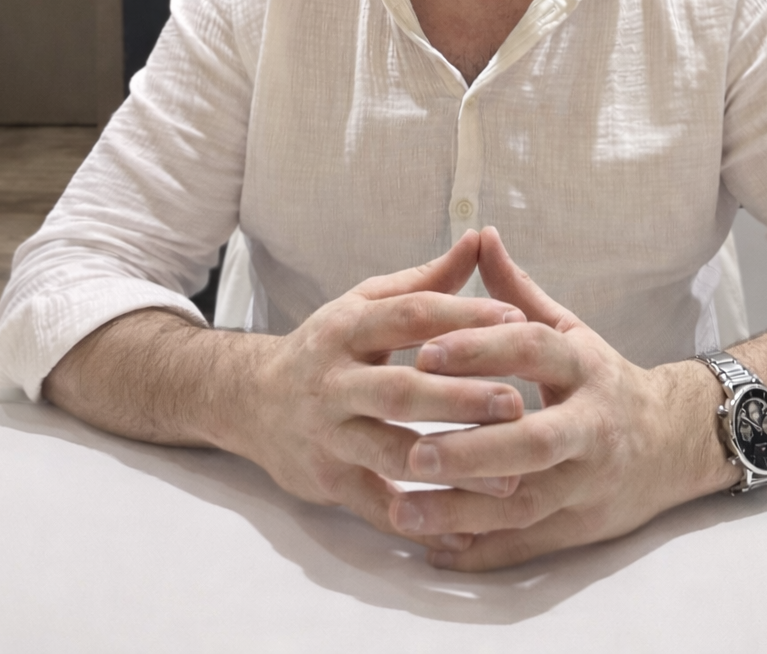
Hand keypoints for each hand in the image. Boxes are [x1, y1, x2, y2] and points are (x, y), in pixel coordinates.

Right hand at [234, 230, 528, 547]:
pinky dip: (418, 519)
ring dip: (449, 465)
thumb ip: (426, 281)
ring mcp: (327, 434)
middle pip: (400, 389)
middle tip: (516, 404)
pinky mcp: (325, 480)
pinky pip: (376, 504)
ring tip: (508, 476)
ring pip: (390, 452)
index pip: (410, 315)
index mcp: (347, 326)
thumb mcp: (366, 304)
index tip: (516, 320)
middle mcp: (333, 379)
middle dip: (459, 398)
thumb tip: (479, 240)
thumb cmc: (328, 346)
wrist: (250, 399)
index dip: (462, 316)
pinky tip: (463, 526)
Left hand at [387, 227, 731, 569]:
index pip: (532, 352)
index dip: (480, 351)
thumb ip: (517, 294)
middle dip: (473, 451)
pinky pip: (528, 545)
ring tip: (404, 510)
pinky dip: (482, 550)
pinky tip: (434, 549)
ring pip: (526, 504)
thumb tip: (481, 236)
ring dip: (464, 512)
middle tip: (412, 453)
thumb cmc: (600, 380)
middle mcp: (591, 426)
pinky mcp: (581, 526)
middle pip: (535, 442)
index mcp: (583, 367)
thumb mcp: (569, 330)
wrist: (670, 443)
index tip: (424, 354)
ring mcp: (588, 482)